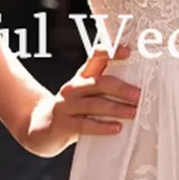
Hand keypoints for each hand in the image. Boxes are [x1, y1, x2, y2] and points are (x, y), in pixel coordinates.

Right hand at [20, 44, 140, 156]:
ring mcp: (66, 106)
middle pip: (98, 83)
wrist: (39, 127)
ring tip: (134, 113)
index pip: (95, 58)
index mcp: (81, 77)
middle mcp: (73, 88)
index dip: (110, 53)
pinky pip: (85, 125)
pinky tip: (116, 128)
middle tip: (139, 95)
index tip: (128, 52)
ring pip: (94, 104)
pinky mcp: (63, 125)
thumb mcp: (84, 94)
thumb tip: (137, 88)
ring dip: (116, 108)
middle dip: (121, 88)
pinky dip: (102, 126)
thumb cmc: (70, 110)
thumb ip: (104, 88)